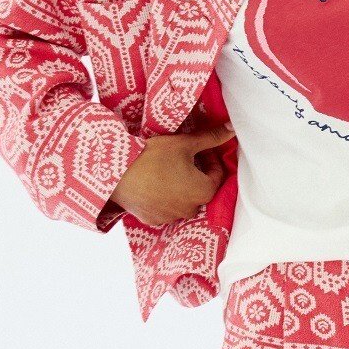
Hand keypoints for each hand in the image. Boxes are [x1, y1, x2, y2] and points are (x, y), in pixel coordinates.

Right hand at [106, 120, 233, 225]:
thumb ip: (211, 138)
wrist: (116, 172)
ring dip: (180, 186)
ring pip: (182, 199)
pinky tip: (153, 182)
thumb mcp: (184, 143)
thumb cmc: (153, 156)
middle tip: (181, 157)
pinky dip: (163, 196)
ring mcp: (171, 217)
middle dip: (195, 173)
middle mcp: (191, 209)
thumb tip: (232, 129)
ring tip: (165, 169)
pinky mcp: (153, 219)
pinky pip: (165, 207)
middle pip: (200, 188)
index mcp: (204, 192)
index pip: (216, 174)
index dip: (209, 158)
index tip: (198, 149)